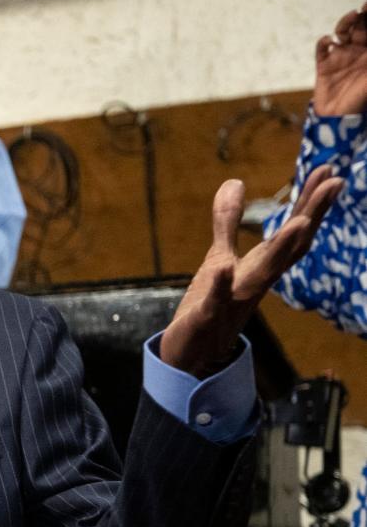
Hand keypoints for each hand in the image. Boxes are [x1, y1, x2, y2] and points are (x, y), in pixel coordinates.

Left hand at [160, 166, 342, 377]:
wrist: (192, 356)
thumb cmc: (211, 305)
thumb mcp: (219, 257)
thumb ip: (227, 222)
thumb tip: (236, 181)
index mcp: (260, 266)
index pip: (291, 232)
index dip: (309, 202)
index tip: (327, 170)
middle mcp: (255, 282)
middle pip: (288, 248)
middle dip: (310, 216)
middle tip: (334, 183)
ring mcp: (235, 301)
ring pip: (263, 275)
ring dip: (282, 250)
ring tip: (301, 222)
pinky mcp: (208, 318)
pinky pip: (216, 301)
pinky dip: (221, 286)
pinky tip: (222, 268)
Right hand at [313, 1, 366, 115]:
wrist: (339, 119)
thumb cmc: (361, 99)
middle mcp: (357, 52)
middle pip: (359, 27)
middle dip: (361, 17)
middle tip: (362, 9)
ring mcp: (339, 57)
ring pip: (341, 33)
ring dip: (344, 24)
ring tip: (348, 21)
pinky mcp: (323, 65)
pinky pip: (322, 50)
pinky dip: (323, 43)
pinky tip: (327, 41)